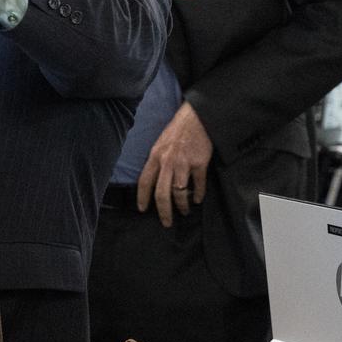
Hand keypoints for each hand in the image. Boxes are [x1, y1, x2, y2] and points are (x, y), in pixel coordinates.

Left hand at [135, 101, 214, 227]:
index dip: (142, 198)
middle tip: (166, 222)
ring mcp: (183, 163)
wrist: (196, 118)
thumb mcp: (160, 144)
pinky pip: (198, 184)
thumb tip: (154, 179)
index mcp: (155, 157)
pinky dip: (198, 194)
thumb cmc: (177, 131)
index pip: (144, 181)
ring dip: (182, 205)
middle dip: (163, 211)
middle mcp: (167, 162)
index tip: (142, 210)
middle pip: (161, 193)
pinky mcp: (199, 163)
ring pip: (179, 192)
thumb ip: (157, 161)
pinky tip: (198, 199)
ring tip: (184, 211)